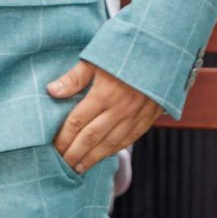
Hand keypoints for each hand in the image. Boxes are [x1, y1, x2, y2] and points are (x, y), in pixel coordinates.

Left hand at [46, 59, 162, 171]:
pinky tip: (104, 155)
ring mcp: (136, 115)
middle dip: (75, 154)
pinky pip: (129, 139)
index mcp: (104, 93)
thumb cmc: (126, 50)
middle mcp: (120, 109)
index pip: (77, 122)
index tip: (54, 148)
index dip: (64, 138)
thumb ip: (75, 77)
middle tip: (62, 165)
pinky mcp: (149, 117)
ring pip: (110, 143)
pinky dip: (114, 150)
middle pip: (91, 138)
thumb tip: (52, 91)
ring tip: (79, 168)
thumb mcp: (97, 58)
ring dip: (93, 158)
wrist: (165, 50)